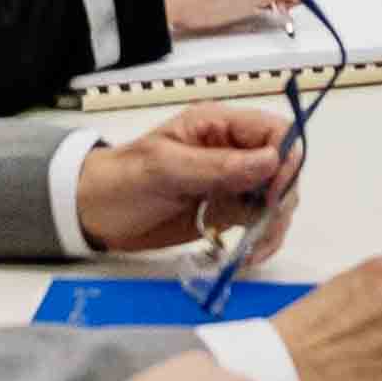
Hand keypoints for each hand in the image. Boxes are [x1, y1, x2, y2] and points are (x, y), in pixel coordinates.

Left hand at [71, 106, 302, 256]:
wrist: (96, 213)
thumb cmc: (122, 180)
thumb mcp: (165, 169)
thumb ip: (217, 166)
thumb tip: (272, 161)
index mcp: (219, 126)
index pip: (274, 131)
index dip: (285, 159)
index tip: (273, 194)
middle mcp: (233, 151)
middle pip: (284, 168)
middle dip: (281, 198)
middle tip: (262, 227)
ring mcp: (233, 183)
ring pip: (277, 198)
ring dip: (274, 224)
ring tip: (253, 249)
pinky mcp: (228, 212)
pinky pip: (261, 222)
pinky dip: (263, 239)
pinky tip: (250, 254)